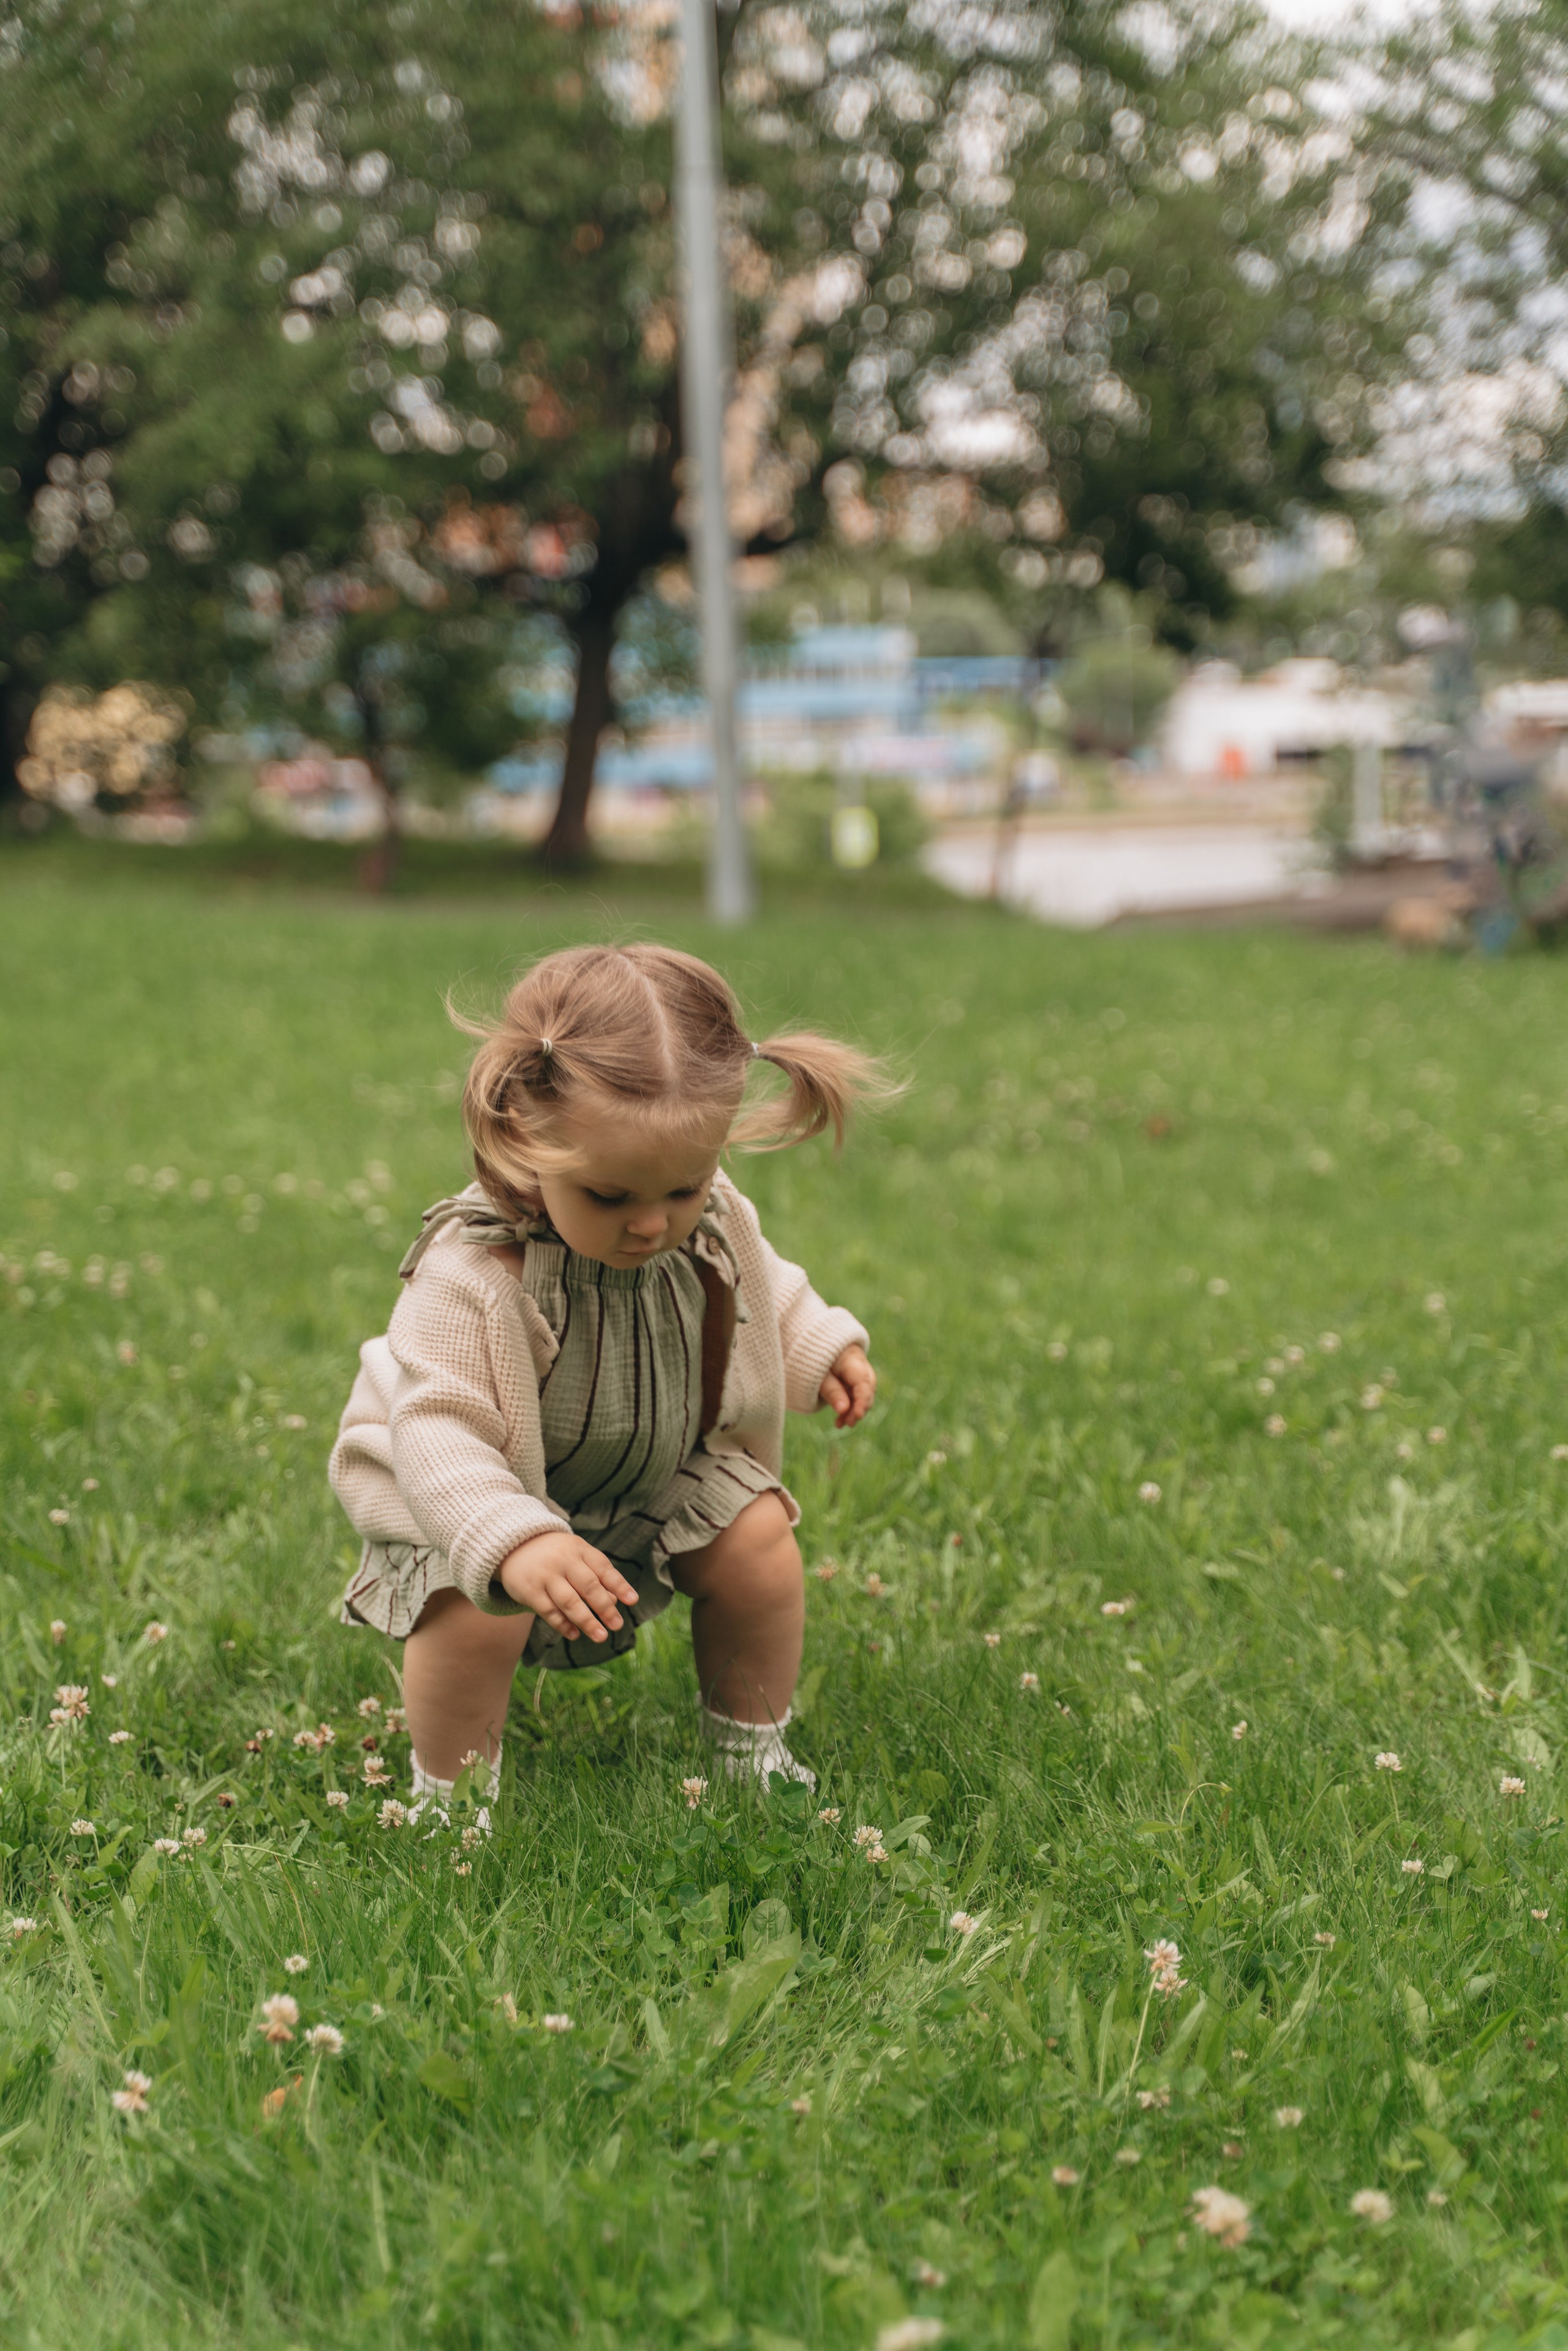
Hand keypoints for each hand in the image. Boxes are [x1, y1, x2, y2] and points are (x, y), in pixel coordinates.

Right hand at [497, 1530, 638, 1643]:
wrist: (514, 1544)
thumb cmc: (555, 1554)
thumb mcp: (576, 1555)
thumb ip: (595, 1575)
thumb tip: (615, 1601)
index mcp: (579, 1549)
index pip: (603, 1567)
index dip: (619, 1584)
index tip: (632, 1600)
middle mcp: (563, 1560)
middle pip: (589, 1586)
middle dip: (605, 1607)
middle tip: (618, 1625)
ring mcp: (545, 1575)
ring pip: (570, 1601)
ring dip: (587, 1621)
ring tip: (601, 1636)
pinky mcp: (529, 1589)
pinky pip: (549, 1610)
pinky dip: (563, 1624)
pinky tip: (574, 1634)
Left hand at [819, 1343, 874, 1429]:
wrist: (809, 1344)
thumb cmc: (812, 1358)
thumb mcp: (817, 1376)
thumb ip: (832, 1391)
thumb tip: (843, 1410)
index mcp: (852, 1358)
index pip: (863, 1381)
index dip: (862, 1400)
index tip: (857, 1416)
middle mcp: (860, 1363)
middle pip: (867, 1388)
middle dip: (859, 1407)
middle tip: (848, 1423)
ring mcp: (858, 1371)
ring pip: (863, 1392)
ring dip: (853, 1410)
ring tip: (840, 1424)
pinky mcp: (853, 1378)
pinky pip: (855, 1393)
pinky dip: (849, 1406)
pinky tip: (840, 1420)